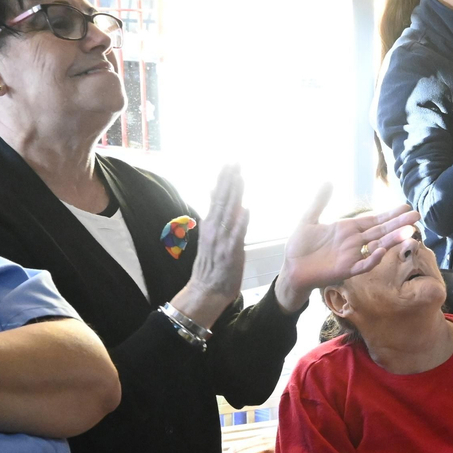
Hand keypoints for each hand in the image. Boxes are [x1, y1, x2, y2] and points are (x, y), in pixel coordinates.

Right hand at [170, 165, 248, 327]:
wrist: (206, 290)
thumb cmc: (211, 264)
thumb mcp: (209, 235)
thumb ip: (212, 214)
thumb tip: (211, 193)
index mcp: (210, 224)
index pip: (217, 197)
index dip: (224, 180)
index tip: (230, 163)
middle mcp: (214, 229)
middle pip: (222, 200)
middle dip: (229, 181)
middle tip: (235, 162)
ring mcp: (221, 240)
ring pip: (228, 213)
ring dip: (234, 195)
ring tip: (240, 177)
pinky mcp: (230, 253)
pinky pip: (236, 235)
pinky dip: (240, 222)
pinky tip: (246, 209)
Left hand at [272, 184, 419, 312]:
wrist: (291, 267)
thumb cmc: (300, 246)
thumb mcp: (308, 219)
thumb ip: (320, 201)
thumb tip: (328, 181)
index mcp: (347, 229)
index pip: (373, 220)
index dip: (389, 214)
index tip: (405, 207)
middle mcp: (354, 242)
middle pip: (381, 231)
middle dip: (398, 223)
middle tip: (416, 216)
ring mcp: (352, 256)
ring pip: (377, 246)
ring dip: (393, 239)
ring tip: (410, 231)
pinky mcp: (346, 270)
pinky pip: (363, 265)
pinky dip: (373, 259)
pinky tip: (382, 250)